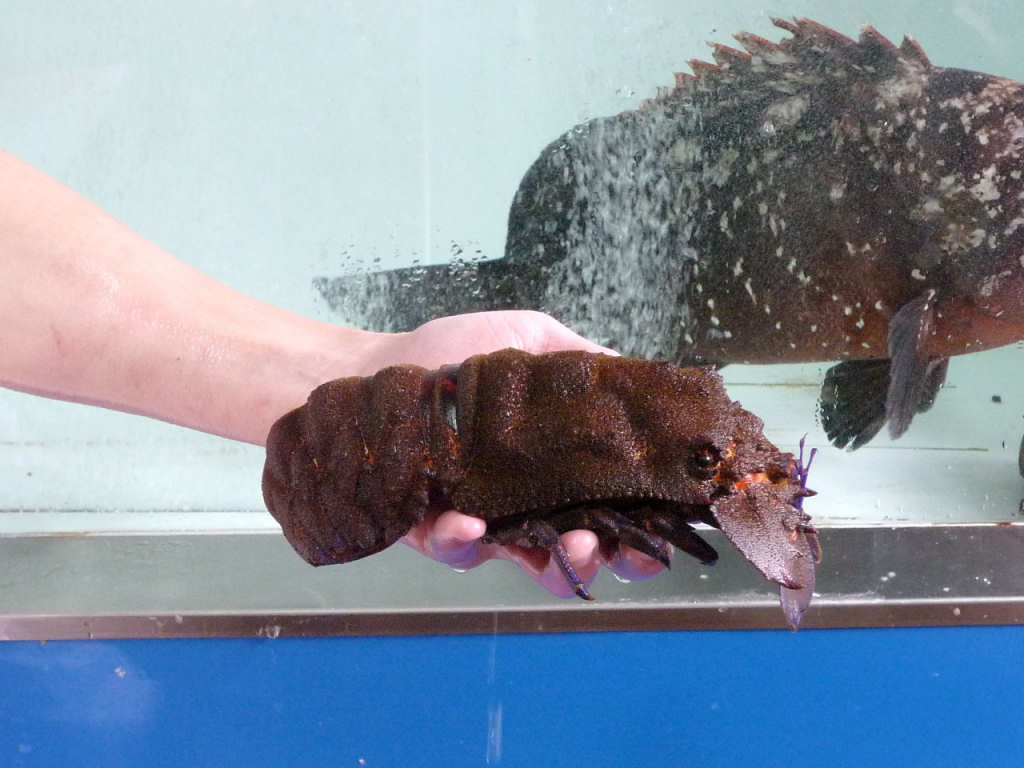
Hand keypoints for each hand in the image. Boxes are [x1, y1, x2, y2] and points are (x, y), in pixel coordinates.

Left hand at [370, 310, 666, 596]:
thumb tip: (643, 381)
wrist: (379, 368)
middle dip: (609, 559)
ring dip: (558, 564)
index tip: (666, 530)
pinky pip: (459, 552)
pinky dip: (466, 543)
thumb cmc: (456, 352)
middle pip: (585, 550)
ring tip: (570, 543)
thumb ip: (583, 362)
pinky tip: (469, 524)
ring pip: (532, 566)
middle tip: (613, 544)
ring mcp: (487, 523)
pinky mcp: (437, 532)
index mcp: (561, 464)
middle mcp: (532, 501)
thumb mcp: (530, 340)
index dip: (647, 528)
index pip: (617, 506)